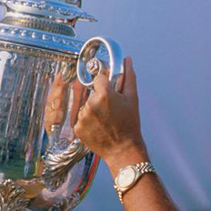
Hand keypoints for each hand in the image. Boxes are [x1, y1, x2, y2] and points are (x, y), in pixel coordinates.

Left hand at [73, 57, 147, 174]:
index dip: (106, 85)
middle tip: (111, 111)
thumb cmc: (130, 125)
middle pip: (91, 93)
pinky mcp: (77, 128)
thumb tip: (127, 60)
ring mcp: (82, 117)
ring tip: (105, 121)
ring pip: (86, 106)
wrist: (123, 150)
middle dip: (100, 99)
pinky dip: (88, 122)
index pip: (99, 79)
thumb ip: (128, 77)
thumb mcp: (133, 99)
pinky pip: (81, 118)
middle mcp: (91, 104)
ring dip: (93, 110)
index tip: (111, 93)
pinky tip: (99, 128)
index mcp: (104, 94)